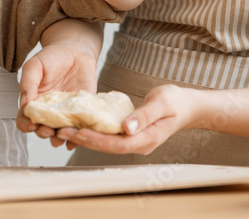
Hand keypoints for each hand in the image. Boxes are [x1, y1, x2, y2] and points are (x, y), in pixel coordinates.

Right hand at [17, 40, 98, 148]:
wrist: (75, 51)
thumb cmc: (51, 58)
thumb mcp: (35, 66)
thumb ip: (28, 83)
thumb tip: (24, 104)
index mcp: (34, 103)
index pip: (25, 120)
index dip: (26, 125)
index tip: (31, 124)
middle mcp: (48, 112)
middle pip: (42, 130)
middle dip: (43, 133)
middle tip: (48, 130)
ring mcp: (65, 113)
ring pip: (60, 133)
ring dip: (59, 138)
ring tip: (61, 135)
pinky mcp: (81, 112)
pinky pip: (79, 127)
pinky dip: (78, 135)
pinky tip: (78, 136)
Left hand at [56, 84, 194, 154]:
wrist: (187, 106)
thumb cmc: (176, 102)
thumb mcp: (161, 103)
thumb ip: (144, 115)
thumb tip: (126, 128)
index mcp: (146, 139)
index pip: (117, 144)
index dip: (96, 139)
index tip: (78, 131)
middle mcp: (138, 144)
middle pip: (107, 146)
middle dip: (84, 138)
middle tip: (61, 130)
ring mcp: (134, 141)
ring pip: (105, 143)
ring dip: (85, 136)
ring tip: (63, 128)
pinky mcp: (129, 134)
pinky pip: (109, 136)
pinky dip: (93, 131)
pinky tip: (79, 123)